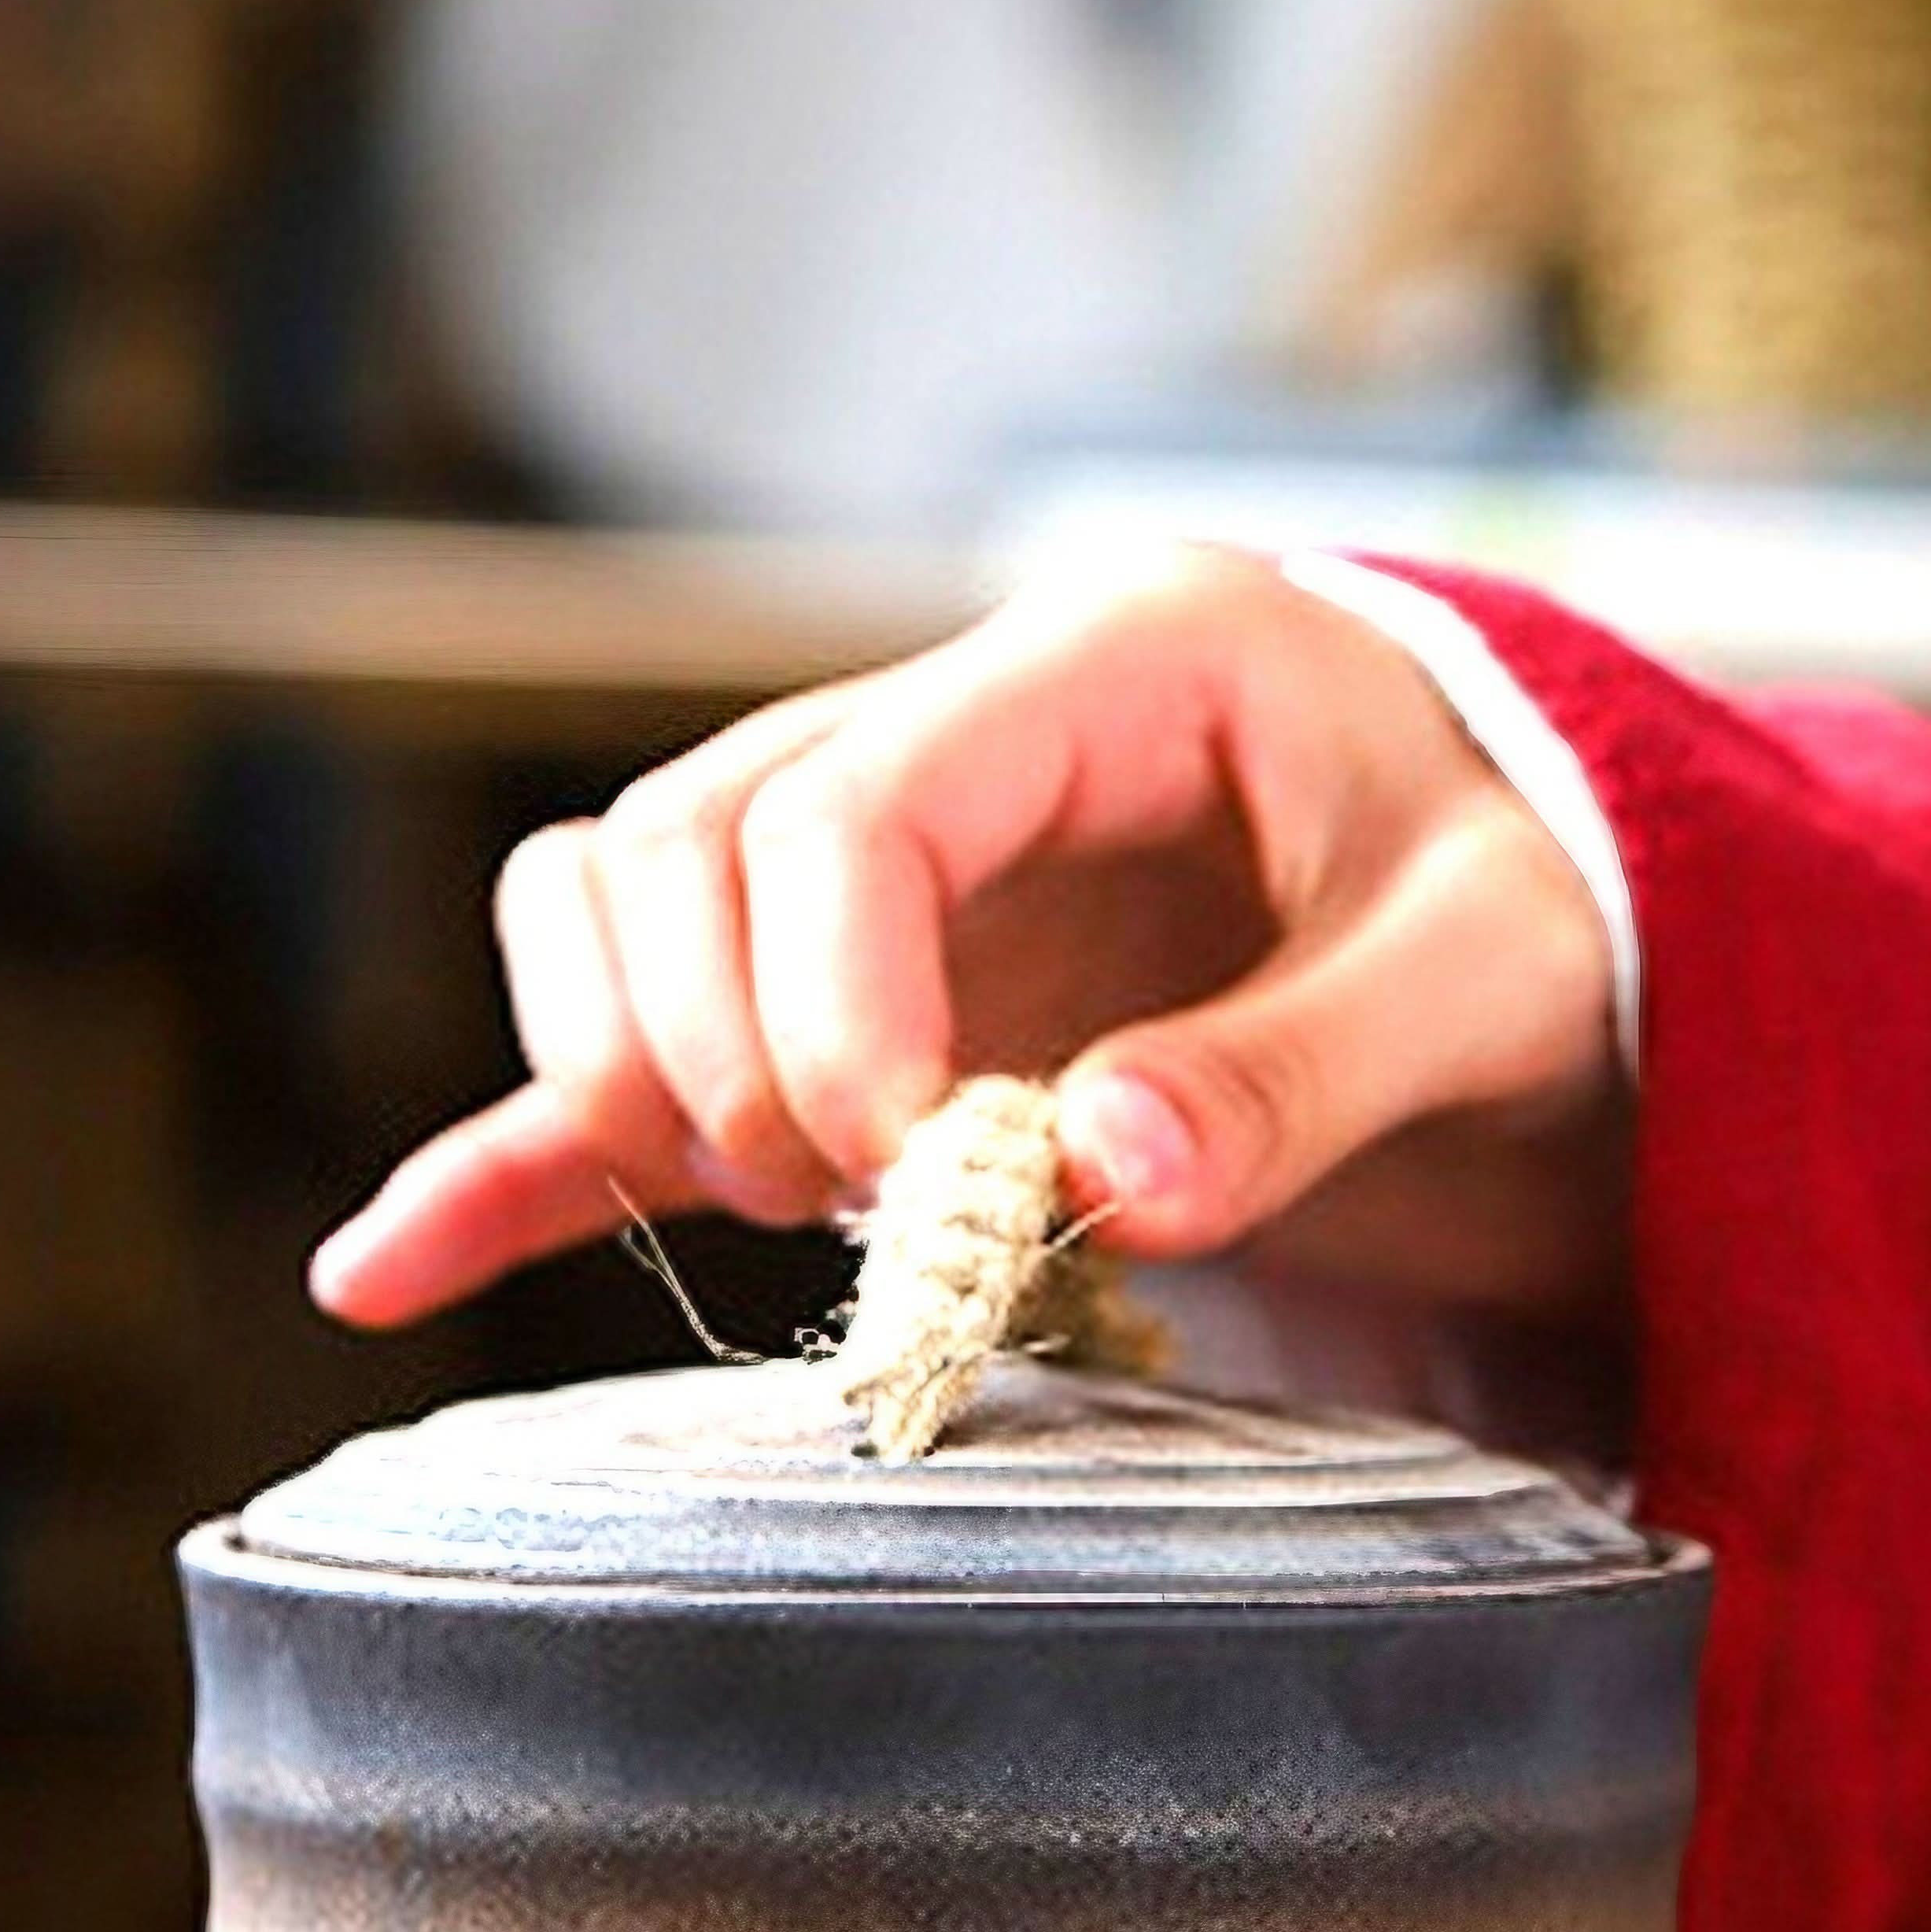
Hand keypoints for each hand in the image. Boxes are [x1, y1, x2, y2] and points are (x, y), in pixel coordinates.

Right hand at [309, 544, 1626, 1330]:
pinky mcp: (852, 1010)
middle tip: (873, 1201)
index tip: (921, 1173)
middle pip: (687, 841)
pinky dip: (522, 1160)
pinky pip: (641, 1061)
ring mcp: (884, 874)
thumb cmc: (1546, 925)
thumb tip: (1096, 1176)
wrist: (1539, 945)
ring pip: (616, 905)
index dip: (834, 998)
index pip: (854, 799)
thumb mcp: (1500, 975)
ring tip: (775, 1203)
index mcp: (1114, 664)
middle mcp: (960, 739)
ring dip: (627, 1072)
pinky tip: (384, 1267)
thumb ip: (1313, 1062)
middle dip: (726, 1047)